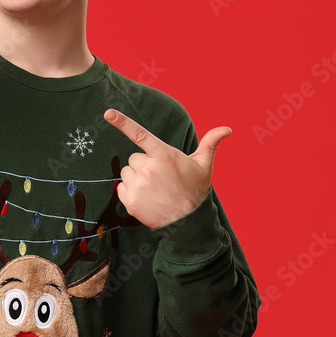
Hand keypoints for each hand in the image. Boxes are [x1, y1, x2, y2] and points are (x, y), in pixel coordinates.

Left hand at [104, 109, 230, 228]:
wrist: (188, 222)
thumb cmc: (195, 190)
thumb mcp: (204, 166)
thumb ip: (210, 144)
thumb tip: (227, 129)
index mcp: (164, 156)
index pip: (140, 134)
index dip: (123, 122)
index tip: (108, 114)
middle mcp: (148, 169)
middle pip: (134, 158)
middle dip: (144, 165)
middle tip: (160, 177)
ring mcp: (138, 185)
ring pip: (127, 173)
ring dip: (136, 178)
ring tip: (154, 189)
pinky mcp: (130, 201)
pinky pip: (121, 188)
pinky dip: (130, 192)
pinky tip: (146, 198)